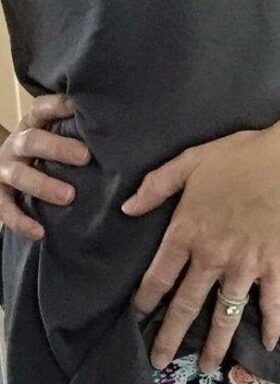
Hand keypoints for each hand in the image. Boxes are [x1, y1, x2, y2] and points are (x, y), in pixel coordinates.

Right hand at [0, 93, 90, 239]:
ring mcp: (4, 170)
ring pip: (19, 175)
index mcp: (31, 127)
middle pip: (32, 141)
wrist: (4, 174)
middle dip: (57, 148)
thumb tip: (119, 131)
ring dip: (43, 185)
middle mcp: (16, 146)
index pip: (41, 110)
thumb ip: (78, 136)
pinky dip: (22, 221)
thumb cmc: (47, 158)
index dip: (58, 106)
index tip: (80, 107)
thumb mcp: (57, 140)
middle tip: (85, 157)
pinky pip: (6, 209)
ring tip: (68, 197)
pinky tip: (40, 232)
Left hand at [122, 119, 279, 373]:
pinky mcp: (274, 269)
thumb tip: (128, 209)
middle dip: (171, 336)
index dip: (145, 299)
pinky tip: (267, 346)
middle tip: (159, 362)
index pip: (159, 275)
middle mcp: (212, 259)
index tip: (137, 318)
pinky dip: (271, 325)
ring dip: (216, 344)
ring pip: (226, 314)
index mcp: (188, 232)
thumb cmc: (241, 158)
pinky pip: (271, 303)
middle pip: (187, 305)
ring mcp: (245, 268)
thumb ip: (157, 185)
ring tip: (207, 368)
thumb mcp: (191, 161)